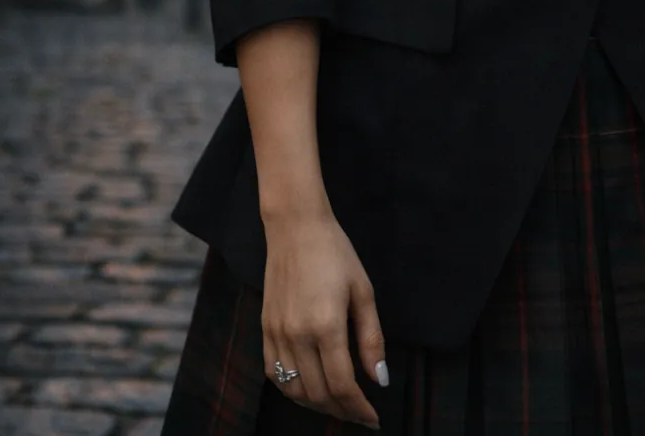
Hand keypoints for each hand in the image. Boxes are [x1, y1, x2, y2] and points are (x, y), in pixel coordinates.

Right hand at [261, 208, 386, 428]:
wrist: (295, 227)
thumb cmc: (335, 253)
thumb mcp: (363, 292)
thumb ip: (371, 339)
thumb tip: (379, 380)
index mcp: (326, 325)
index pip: (342, 385)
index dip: (359, 409)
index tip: (374, 418)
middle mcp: (297, 335)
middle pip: (318, 394)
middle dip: (342, 411)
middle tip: (360, 413)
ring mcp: (277, 333)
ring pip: (294, 390)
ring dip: (317, 404)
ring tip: (338, 404)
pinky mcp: (265, 329)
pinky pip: (274, 374)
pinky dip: (292, 389)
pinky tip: (309, 387)